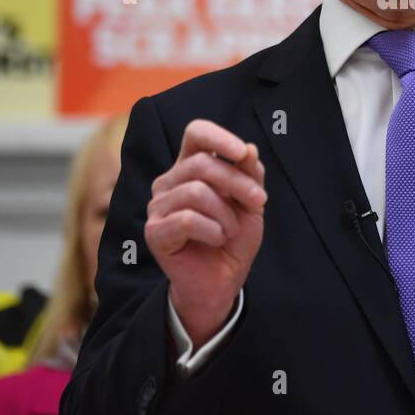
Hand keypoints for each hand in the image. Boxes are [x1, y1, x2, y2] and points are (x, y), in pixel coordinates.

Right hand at [145, 120, 266, 348]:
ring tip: (230, 230)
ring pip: (197, 192)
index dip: (219, 137)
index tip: (242, 153)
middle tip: (260, 202)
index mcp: (190, 167)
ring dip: (227, 214)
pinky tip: (216, 240)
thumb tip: (249, 149)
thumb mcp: (250, 203)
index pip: (196, 133)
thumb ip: (250, 175)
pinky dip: (213, 231)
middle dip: (238, 183)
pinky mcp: (154, 232)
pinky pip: (188, 219)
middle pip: (202, 164)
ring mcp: (158, 206)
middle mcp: (169, 181)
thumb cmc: (233, 237)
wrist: (223, 281)